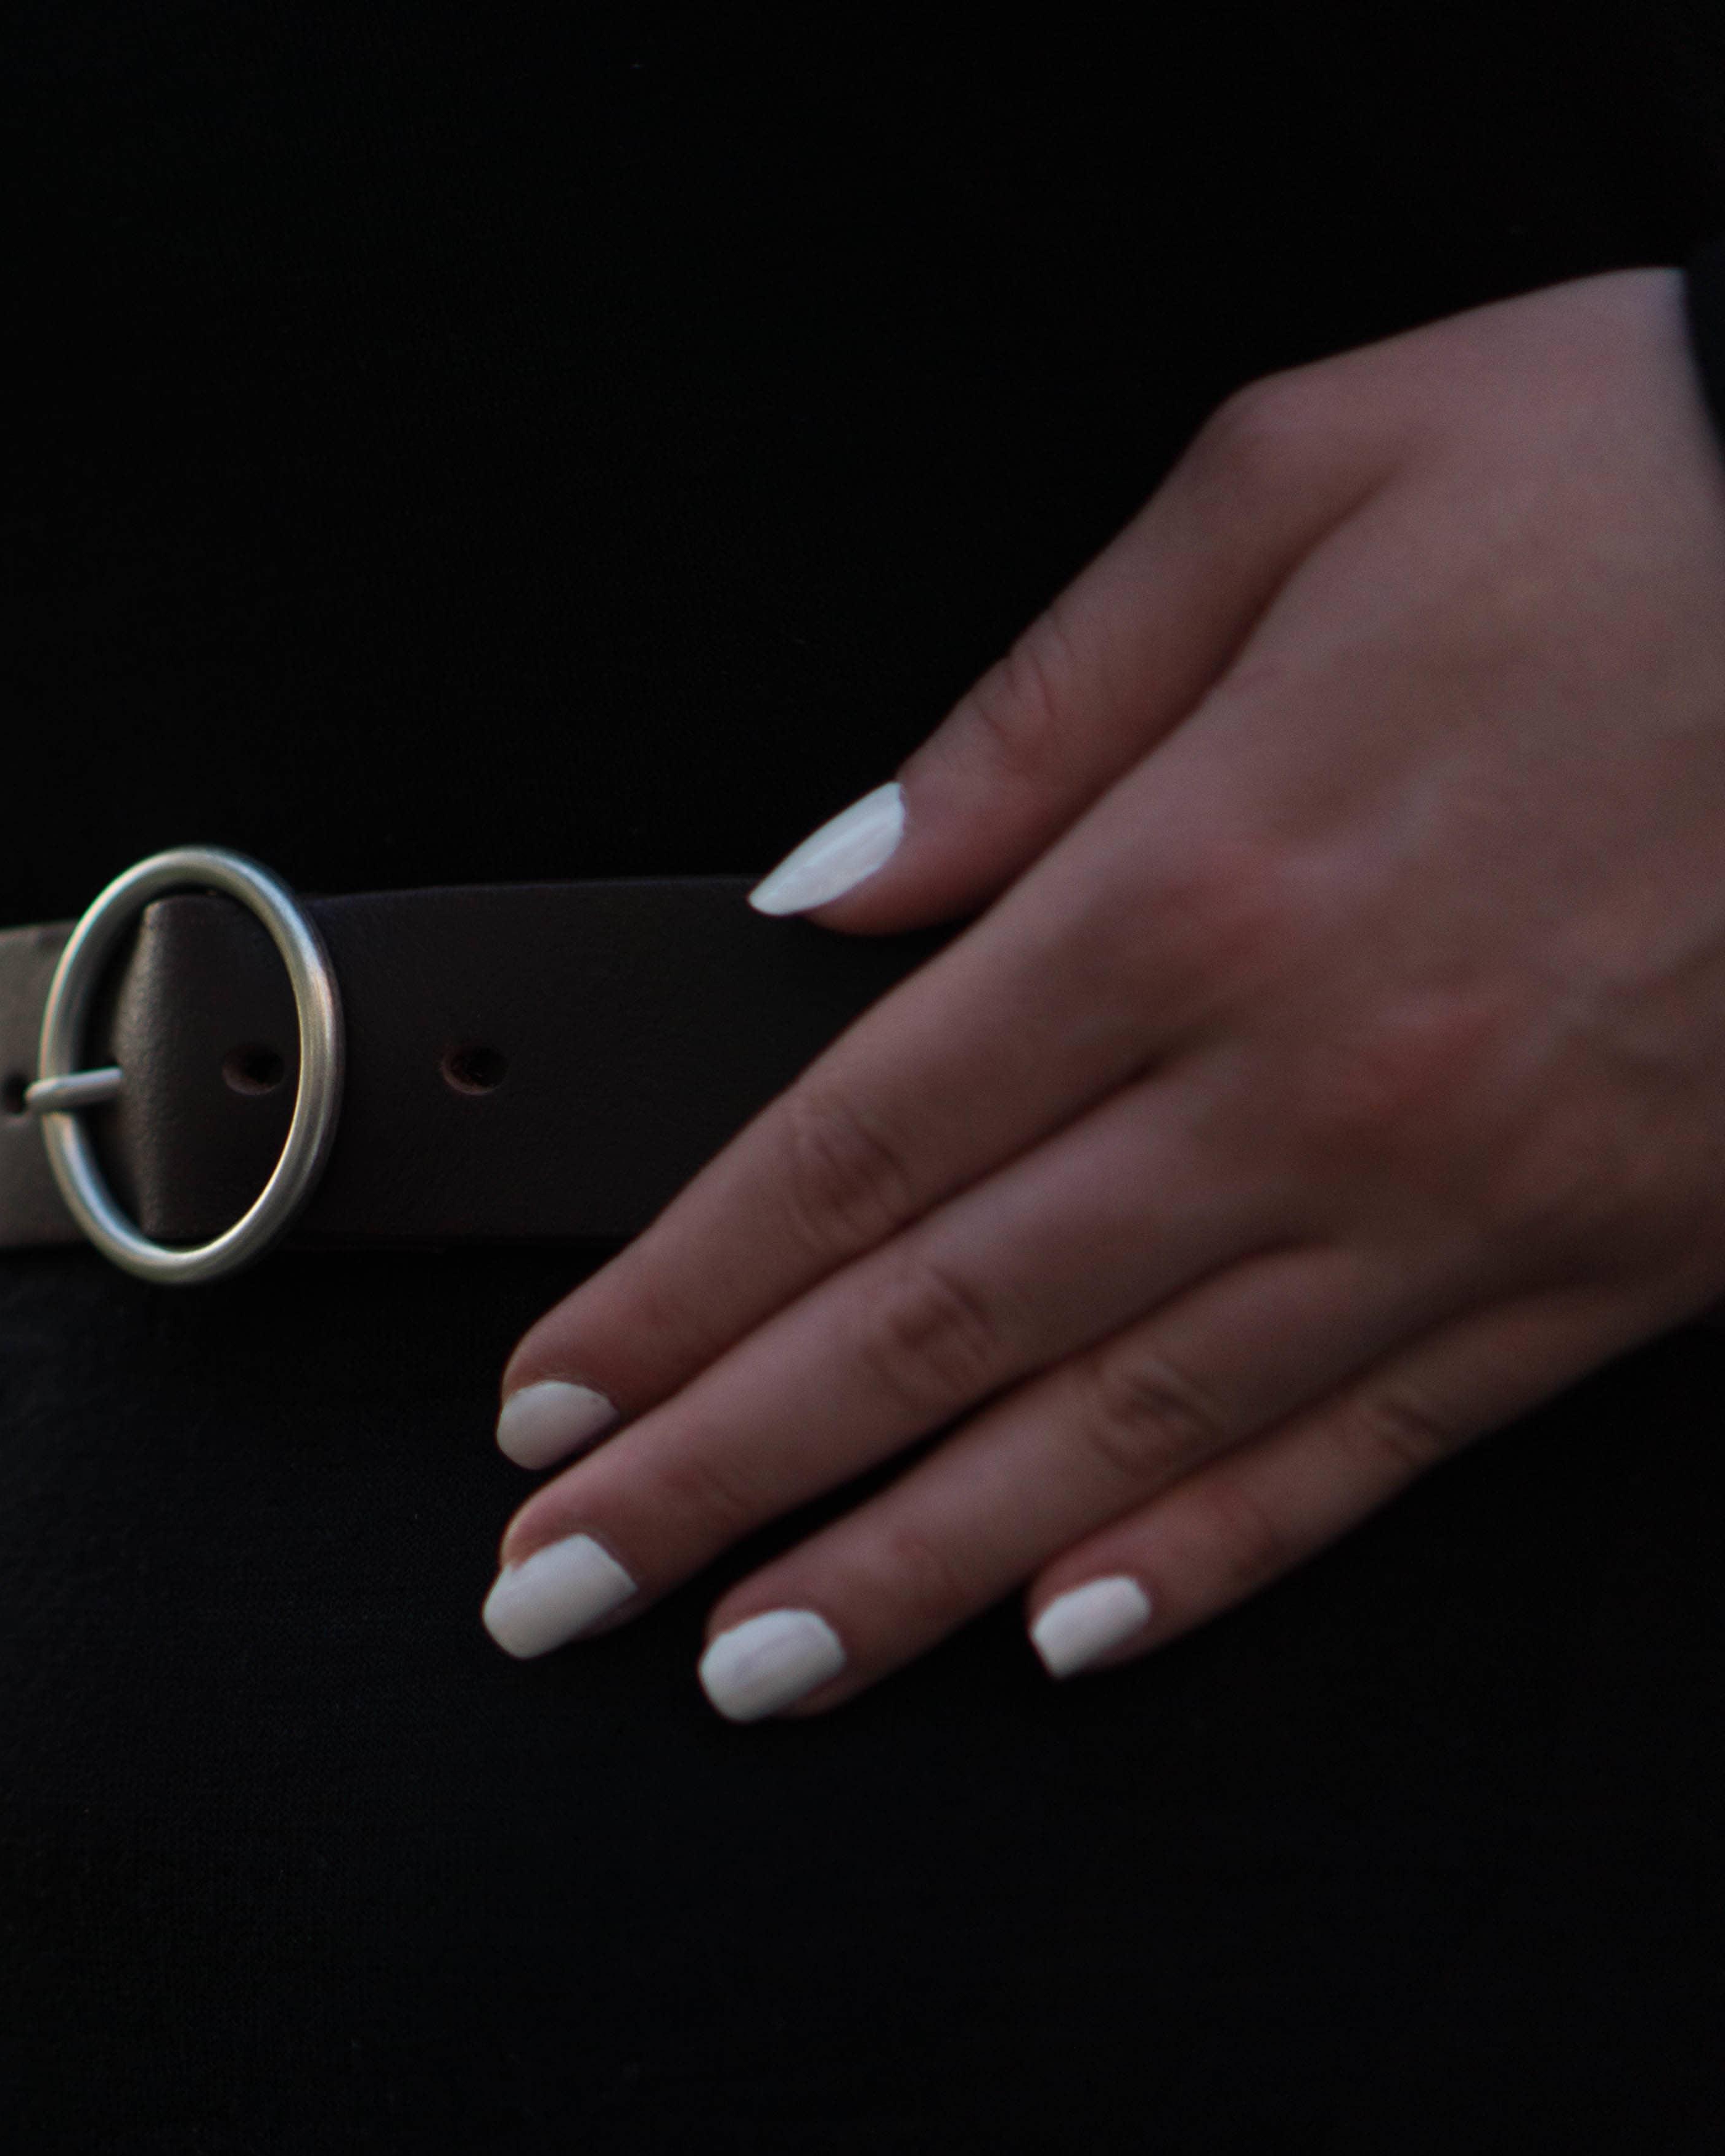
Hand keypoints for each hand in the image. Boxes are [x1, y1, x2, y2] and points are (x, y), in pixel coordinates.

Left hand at [479, 268, 1724, 1719]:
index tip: (544, 1408)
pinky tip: (1069, 1641)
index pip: (852, 1154)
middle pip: (934, 1327)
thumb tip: (834, 888)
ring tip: (745, 1674)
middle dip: (721, 1479)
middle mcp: (1300, 1080)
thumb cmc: (1646, 478)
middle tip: (558, 1598)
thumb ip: (1033, 709)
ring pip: (1121, 1432)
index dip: (677, 1303)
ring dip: (911, 1569)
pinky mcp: (1612, 1260)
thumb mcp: (1295, 479)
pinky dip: (1210, 1562)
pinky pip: (1370, 1453)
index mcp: (1191, 884)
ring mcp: (1459, 1197)